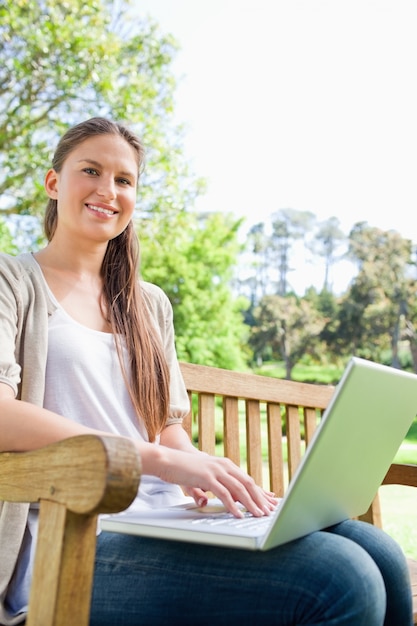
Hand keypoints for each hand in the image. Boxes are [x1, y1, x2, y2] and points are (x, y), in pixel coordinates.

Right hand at [156, 447, 276, 517]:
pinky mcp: (207, 477)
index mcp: (225, 465)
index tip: (270, 502)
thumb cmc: (184, 470)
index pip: (247, 480)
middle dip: (260, 498)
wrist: (167, 460)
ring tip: (259, 515)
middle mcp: (224, 466)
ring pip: (239, 489)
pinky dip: (233, 505)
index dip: (260, 492)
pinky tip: (238, 515)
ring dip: (251, 503)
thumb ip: (213, 488)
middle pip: (248, 483)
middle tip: (269, 512)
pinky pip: (224, 494)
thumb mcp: (203, 479)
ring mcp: (216, 470)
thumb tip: (216, 503)